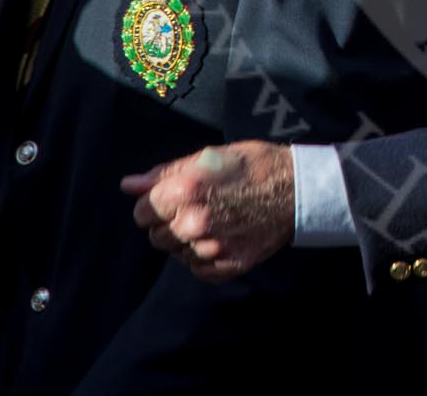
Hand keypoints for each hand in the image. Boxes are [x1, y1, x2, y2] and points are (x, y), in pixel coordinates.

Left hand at [122, 141, 295, 281]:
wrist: (298, 188)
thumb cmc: (253, 164)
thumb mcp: (208, 156)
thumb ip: (164, 173)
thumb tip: (128, 185)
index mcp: (184, 193)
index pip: (142, 213)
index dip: (156, 203)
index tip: (175, 197)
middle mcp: (194, 224)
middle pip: (157, 237)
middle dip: (170, 223)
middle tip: (198, 207)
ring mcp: (213, 249)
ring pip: (178, 255)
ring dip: (187, 242)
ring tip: (214, 221)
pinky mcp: (231, 266)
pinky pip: (200, 270)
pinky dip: (205, 258)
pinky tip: (222, 237)